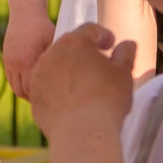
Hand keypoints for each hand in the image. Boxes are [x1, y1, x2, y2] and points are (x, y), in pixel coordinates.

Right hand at [1, 10, 53, 101]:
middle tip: (46, 103)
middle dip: (33, 99)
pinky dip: (18, 84)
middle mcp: (16, 63)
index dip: (42, 98)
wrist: (25, 13)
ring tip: (38, 96)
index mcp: (28, 62)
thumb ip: (55, 61)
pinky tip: (29, 84)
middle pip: (22, 91)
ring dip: (24, 92)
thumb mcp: (54, 43)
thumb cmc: (44, 27)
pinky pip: (10, 77)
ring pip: (14, 86)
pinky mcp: (7, 58)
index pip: (33, 89)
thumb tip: (66, 77)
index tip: (53, 102)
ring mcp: (9, 61)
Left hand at [29, 23, 135, 144]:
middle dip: (83, 53)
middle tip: (98, 63)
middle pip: (69, 47)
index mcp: (74, 42)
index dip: (103, 35)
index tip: (111, 44)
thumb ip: (125, 54)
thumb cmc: (106, 99)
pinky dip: (59, 90)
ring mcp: (39, 75)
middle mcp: (51, 54)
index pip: (90, 30)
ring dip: (69, 71)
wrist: (82, 132)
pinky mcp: (34, 96)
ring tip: (85, 84)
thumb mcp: (123, 73)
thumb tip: (128, 44)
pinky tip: (73, 101)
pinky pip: (48, 88)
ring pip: (55, 67)